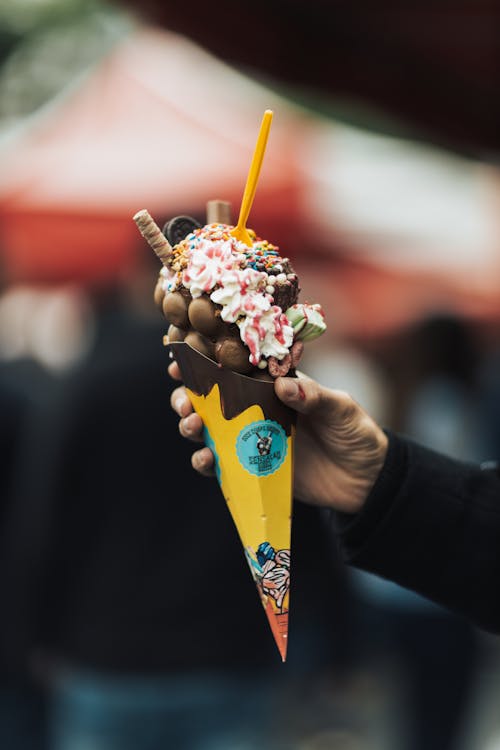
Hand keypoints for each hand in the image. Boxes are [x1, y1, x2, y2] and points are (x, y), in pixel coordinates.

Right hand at [169, 362, 387, 513]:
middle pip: (212, 398)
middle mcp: (257, 410)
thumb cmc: (356, 433)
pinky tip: (206, 458)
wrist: (367, 480)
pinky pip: (221, 465)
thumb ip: (314, 397)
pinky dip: (206, 461)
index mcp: (275, 386)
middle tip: (185, 401)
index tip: (183, 357)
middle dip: (189, 395)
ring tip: (193, 425)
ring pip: (209, 429)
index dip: (207, 362)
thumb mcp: (341, 409)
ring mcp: (252, 440)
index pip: (236, 368)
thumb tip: (284, 387)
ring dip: (192, 426)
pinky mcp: (252, 469)